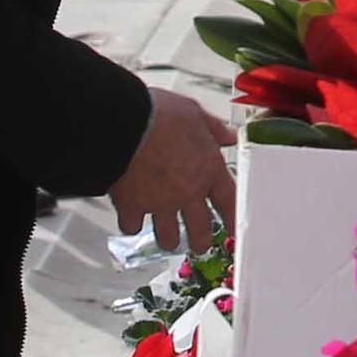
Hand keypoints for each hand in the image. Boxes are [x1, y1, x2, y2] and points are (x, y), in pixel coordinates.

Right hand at [109, 85, 237, 253]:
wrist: (123, 124)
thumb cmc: (159, 114)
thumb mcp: (194, 112)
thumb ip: (214, 129)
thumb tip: (230, 136)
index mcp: (207, 168)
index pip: (229, 201)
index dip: (233, 218)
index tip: (233, 228)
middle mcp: (187, 192)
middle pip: (200, 229)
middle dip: (200, 241)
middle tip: (199, 245)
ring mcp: (160, 203)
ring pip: (168, 236)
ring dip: (169, 239)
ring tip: (168, 240)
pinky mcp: (132, 207)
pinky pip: (133, 227)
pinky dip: (132, 225)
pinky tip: (131, 221)